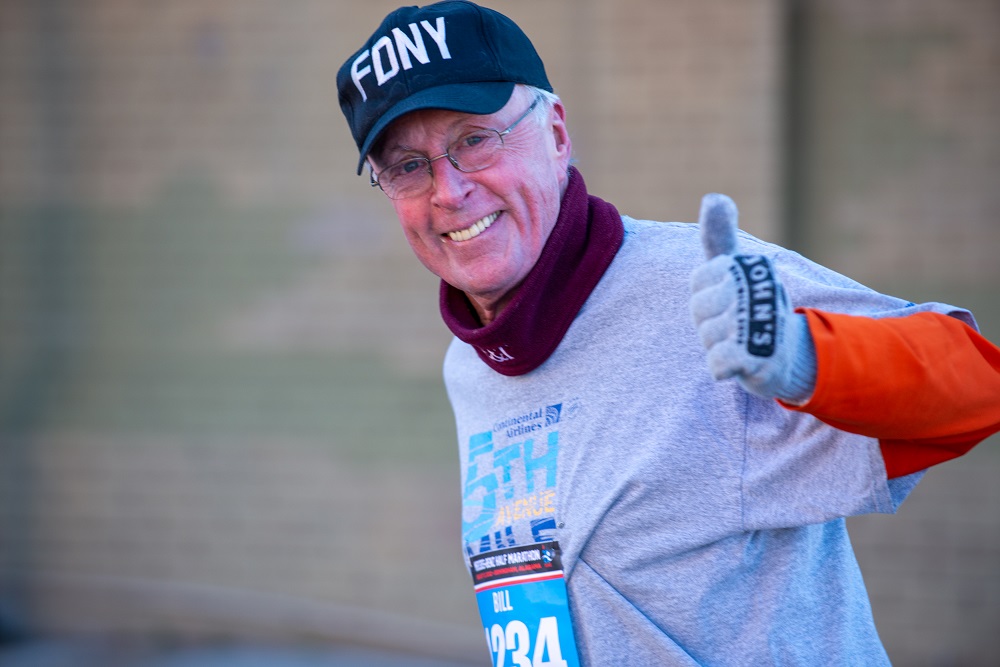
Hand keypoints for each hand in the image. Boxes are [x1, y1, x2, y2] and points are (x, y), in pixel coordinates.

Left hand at [689, 194, 815, 401]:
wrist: (785, 356)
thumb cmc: (753, 307)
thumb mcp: (735, 268)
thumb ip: (719, 236)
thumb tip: (714, 197)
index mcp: (750, 266)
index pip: (699, 279)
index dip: (707, 294)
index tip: (728, 298)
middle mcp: (756, 290)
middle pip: (699, 309)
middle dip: (711, 321)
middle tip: (736, 324)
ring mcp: (757, 324)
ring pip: (707, 336)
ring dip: (719, 344)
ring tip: (742, 341)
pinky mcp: (757, 358)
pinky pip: (718, 362)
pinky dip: (722, 366)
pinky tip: (739, 362)